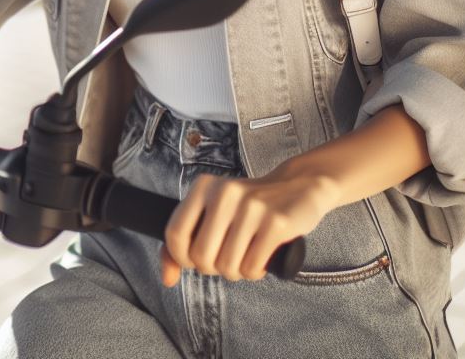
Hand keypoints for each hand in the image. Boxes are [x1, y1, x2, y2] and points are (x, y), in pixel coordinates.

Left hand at [161, 167, 336, 283]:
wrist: (297, 186)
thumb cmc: (248, 207)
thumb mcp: (213, 211)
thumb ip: (184, 240)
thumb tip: (167, 278)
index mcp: (204, 186)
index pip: (175, 233)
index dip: (182, 257)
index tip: (195, 260)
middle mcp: (225, 193)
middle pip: (201, 256)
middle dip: (213, 267)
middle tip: (228, 258)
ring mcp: (252, 207)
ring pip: (227, 266)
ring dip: (237, 271)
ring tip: (247, 255)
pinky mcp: (276, 223)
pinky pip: (252, 268)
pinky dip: (255, 271)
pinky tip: (262, 256)